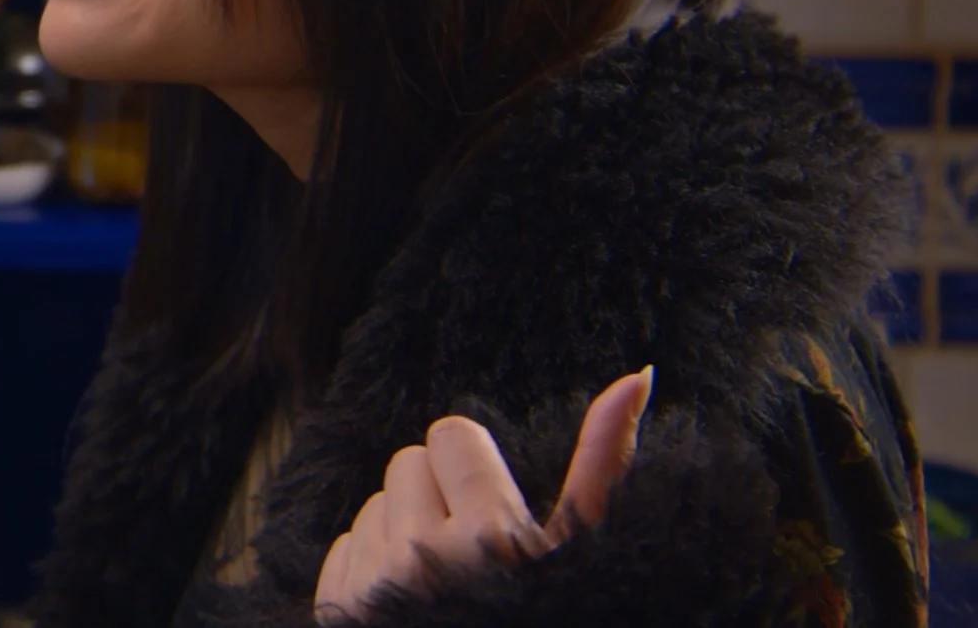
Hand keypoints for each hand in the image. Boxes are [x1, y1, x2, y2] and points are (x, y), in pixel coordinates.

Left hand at [313, 367, 653, 623]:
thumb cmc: (553, 609)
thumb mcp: (582, 549)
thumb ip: (603, 462)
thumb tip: (639, 374)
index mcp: (491, 538)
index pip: (448, 434)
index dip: (475, 470)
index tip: (495, 513)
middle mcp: (424, 560)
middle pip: (407, 462)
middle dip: (439, 496)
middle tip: (474, 553)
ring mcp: (374, 588)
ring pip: (376, 504)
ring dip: (406, 532)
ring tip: (447, 585)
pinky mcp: (339, 610)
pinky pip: (345, 546)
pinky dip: (373, 566)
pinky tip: (412, 604)